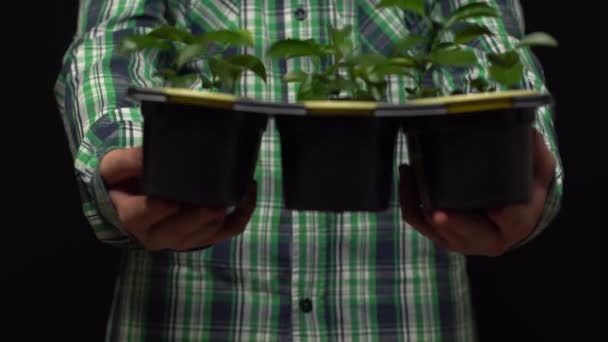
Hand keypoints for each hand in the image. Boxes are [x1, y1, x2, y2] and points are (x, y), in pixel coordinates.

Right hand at [99, 146, 256, 250]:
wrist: (129, 202)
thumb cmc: (123, 182)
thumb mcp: (114, 168)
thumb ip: (126, 162)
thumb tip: (146, 155)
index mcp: (132, 218)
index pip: (142, 215)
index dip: (158, 209)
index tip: (171, 200)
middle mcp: (157, 236)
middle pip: (181, 231)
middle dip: (200, 216)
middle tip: (216, 200)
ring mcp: (181, 240)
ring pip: (206, 233)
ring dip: (224, 213)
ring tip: (238, 185)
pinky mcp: (201, 238)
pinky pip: (226, 232)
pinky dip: (242, 215)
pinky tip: (248, 194)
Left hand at [399, 130, 555, 255]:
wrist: (510, 214)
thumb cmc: (524, 193)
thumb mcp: (538, 173)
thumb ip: (537, 155)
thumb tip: (531, 131)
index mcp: (515, 225)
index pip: (511, 220)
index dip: (502, 215)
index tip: (496, 209)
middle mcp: (486, 240)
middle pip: (465, 235)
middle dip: (451, 224)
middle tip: (437, 210)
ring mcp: (460, 240)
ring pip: (434, 229)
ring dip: (419, 204)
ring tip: (411, 173)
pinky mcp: (440, 235)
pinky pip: (418, 221)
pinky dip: (409, 202)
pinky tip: (406, 178)